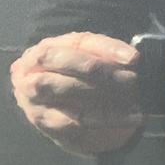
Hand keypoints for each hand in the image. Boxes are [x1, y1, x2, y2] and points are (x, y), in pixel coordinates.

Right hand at [10, 32, 142, 154]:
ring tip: (132, 101)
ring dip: (103, 95)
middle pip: (64, 62)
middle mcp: (30, 69)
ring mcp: (32, 96)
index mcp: (47, 48)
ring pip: (66, 90)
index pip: (77, 43)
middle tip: (132, 81)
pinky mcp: (43, 121)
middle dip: (102, 72)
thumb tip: (132, 58)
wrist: (64, 111)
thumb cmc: (79, 78)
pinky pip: (73, 121)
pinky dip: (102, 119)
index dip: (106, 50)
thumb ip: (109, 53)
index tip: (133, 59)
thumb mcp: (93, 60)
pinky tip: (125, 119)